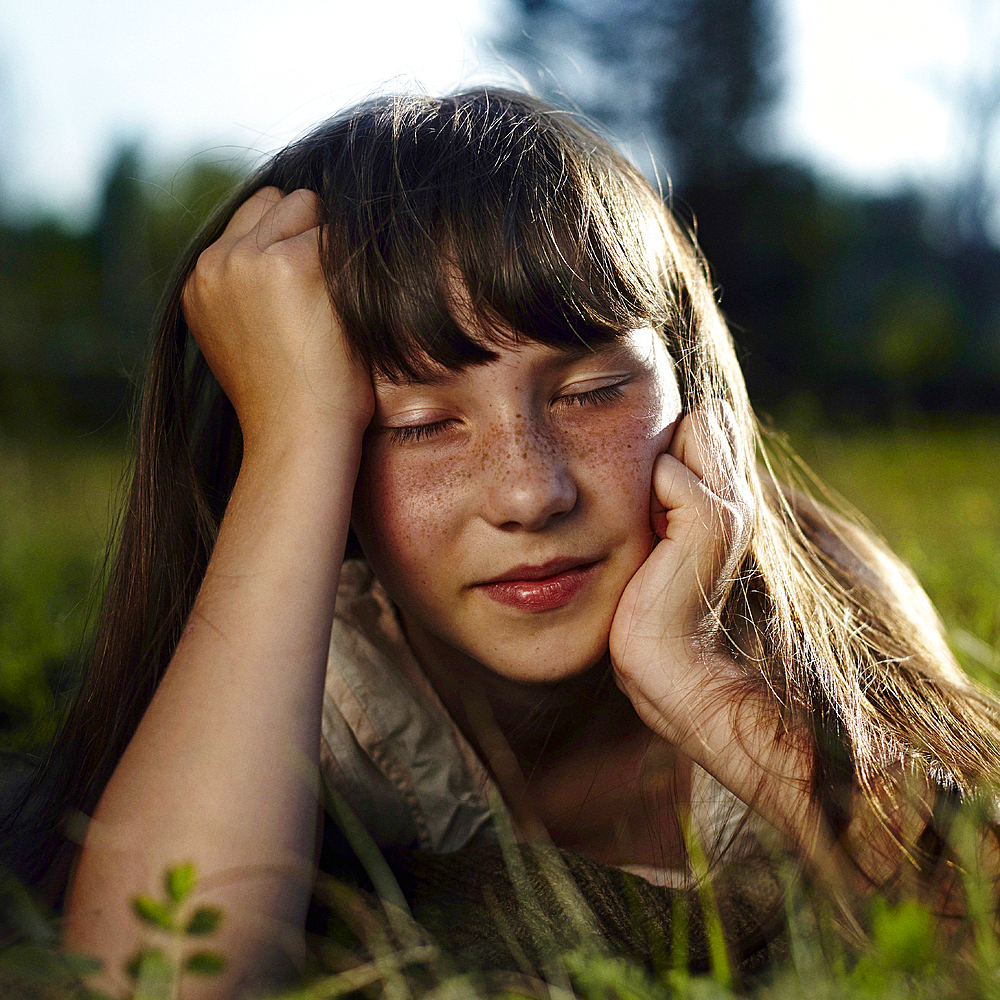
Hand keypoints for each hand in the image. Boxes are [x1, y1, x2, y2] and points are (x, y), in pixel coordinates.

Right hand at [181, 187, 373, 450]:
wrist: (299, 436)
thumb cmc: (289, 399)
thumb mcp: (244, 338)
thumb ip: (247, 291)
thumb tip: (274, 250)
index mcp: (198, 282)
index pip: (249, 220)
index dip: (287, 243)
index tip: (308, 290)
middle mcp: (216, 263)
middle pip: (277, 202)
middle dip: (305, 232)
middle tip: (325, 294)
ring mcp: (251, 259)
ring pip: (306, 205)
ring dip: (328, 241)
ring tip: (334, 301)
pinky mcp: (293, 263)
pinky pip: (338, 232)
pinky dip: (353, 262)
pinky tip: (350, 308)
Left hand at [609, 404, 753, 755]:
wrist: (666, 661)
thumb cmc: (650, 603)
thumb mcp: (660, 538)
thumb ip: (666, 494)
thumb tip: (652, 456)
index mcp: (729, 498)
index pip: (711, 421)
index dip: (675, 442)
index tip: (654, 493)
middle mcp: (740, 496)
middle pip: (704, 417)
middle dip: (667, 445)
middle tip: (651, 508)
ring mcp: (730, 506)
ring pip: (691, 429)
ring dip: (655, 468)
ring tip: (650, 524)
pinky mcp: (711, 521)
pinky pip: (670, 469)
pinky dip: (647, 494)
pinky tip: (649, 539)